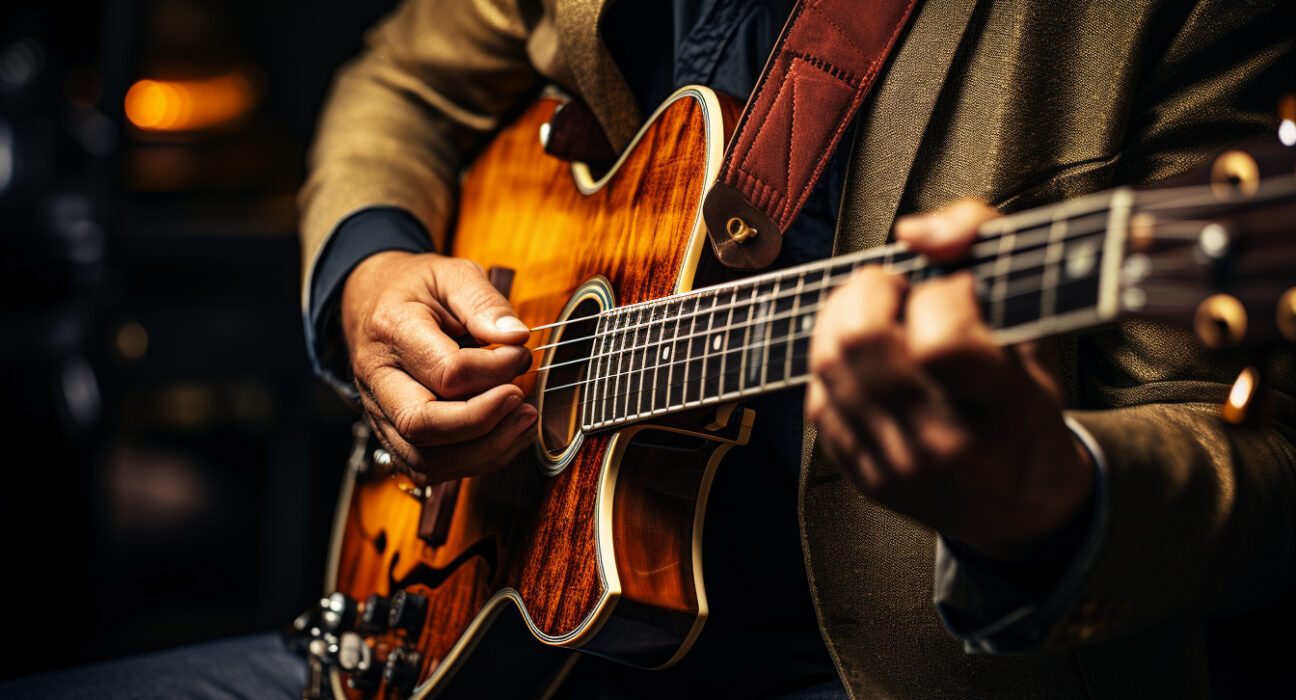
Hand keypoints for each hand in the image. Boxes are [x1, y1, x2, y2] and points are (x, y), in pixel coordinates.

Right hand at [342, 251, 536, 483]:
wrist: (371, 301)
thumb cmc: (416, 289)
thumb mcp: (452, 274)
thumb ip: (484, 302)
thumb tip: (516, 338)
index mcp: (391, 330)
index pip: (446, 371)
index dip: (495, 370)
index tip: (521, 353)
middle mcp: (376, 378)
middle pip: (422, 425)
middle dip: (484, 422)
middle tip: (522, 400)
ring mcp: (378, 412)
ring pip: (423, 459)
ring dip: (484, 451)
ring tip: (523, 421)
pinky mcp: (391, 434)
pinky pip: (427, 467)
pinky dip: (472, 462)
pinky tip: (504, 437)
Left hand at [805, 200, 1093, 559]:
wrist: (1018, 504)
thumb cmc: (1025, 401)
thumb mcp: (1037, 323)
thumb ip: (985, 245)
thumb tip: (913, 233)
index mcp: (1006, 410)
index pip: (942, 342)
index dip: (941, 295)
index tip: (955, 290)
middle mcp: (946, 446)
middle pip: (861, 342)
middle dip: (870, 290)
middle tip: (897, 288)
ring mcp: (897, 466)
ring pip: (828, 364)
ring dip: (842, 318)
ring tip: (878, 314)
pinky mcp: (861, 475)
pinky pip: (818, 399)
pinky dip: (834, 366)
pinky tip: (866, 362)